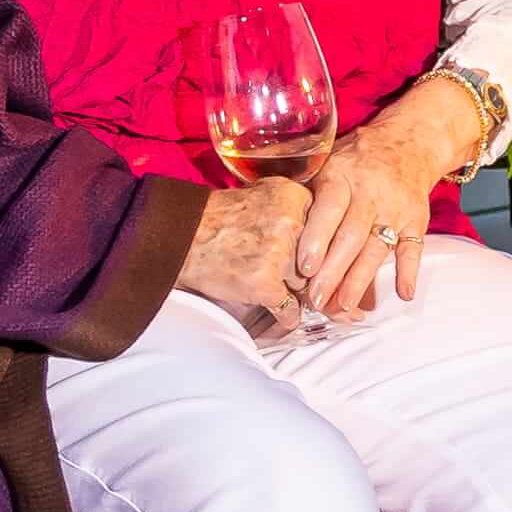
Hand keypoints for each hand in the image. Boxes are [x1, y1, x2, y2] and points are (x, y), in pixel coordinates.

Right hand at [175, 181, 314, 319]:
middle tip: (283, 270)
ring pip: (304, 285)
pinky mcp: (266, 283)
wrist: (180, 238)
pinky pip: (290, 310)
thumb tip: (331, 236)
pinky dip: (285, 316)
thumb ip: (296, 208)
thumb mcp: (264, 194)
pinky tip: (277, 310)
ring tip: (267, 281)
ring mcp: (279, 254)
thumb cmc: (219, 219)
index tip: (310, 256)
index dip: (317, 247)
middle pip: (319, 259)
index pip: (327, 230)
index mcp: (295, 196)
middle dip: (304, 270)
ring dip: (292, 291)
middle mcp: (292, 222)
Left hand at [279, 87, 466, 325]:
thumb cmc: (355, 160)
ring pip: (377, 248)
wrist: (408, 142)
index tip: (305, 268)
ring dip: (361, 280)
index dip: (317, 239)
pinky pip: (412, 248)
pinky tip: (402, 294)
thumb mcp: (326, 163)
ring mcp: (395, 208)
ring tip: (344, 308)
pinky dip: (408, 272)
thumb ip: (306, 194)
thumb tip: (275, 230)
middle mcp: (370, 192)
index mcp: (341, 176)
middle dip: (334, 271)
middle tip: (317, 300)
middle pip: (352, 236)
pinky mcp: (416, 221)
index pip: (329, 209)